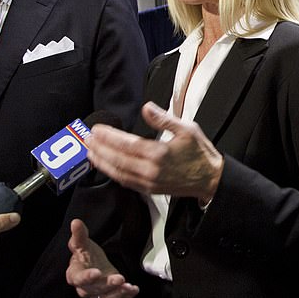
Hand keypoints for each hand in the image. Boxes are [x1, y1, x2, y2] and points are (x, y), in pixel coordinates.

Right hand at [66, 219, 138, 297]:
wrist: (92, 265)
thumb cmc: (85, 255)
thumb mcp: (82, 243)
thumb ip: (79, 234)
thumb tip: (75, 222)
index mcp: (74, 274)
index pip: (78, 278)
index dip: (86, 277)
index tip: (96, 272)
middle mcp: (84, 288)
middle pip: (94, 289)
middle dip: (107, 285)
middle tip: (119, 278)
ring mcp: (97, 294)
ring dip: (118, 293)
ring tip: (129, 286)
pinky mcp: (109, 297)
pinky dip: (126, 296)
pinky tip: (133, 289)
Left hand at [87, 101, 223, 201]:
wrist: (211, 179)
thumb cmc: (199, 152)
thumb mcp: (186, 129)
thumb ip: (163, 119)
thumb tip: (146, 107)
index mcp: (160, 153)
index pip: (127, 144)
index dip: (109, 137)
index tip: (97, 130)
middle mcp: (151, 170)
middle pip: (118, 159)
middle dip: (100, 149)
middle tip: (87, 139)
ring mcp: (149, 182)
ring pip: (119, 172)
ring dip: (102, 162)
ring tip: (90, 152)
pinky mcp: (150, 190)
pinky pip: (126, 182)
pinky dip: (112, 173)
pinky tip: (105, 166)